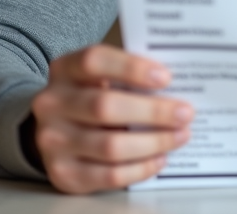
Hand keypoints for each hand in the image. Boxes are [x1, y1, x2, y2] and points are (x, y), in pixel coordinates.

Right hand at [30, 44, 193, 193]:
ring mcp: (53, 141)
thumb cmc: (89, 96)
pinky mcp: (63, 174)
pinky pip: (109, 175)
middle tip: (185, 113)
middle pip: (105, 107)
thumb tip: (176, 86)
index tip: (166, 77)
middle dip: (153, 111)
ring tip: (180, 136)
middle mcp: (51, 104)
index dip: (131, 68)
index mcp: (64, 69)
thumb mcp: (98, 76)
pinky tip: (160, 158)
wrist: (51, 131)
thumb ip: (127, 75)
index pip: (94, 61)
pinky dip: (141, 168)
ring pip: (110, 146)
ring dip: (153, 142)